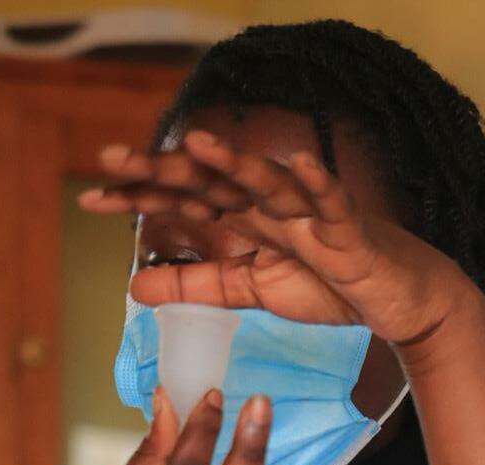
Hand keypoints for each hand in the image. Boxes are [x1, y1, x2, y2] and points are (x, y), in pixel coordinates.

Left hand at [79, 131, 484, 345]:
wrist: (393, 298)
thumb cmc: (328, 286)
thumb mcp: (249, 291)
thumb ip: (197, 285)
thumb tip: (133, 288)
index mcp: (246, 220)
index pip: (185, 202)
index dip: (140, 198)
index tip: (90, 198)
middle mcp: (270, 207)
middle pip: (212, 181)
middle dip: (164, 170)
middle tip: (111, 158)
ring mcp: (308, 213)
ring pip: (266, 181)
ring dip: (234, 161)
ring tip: (195, 144)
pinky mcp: (347, 228)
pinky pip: (331, 200)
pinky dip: (316, 182)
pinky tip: (296, 164)